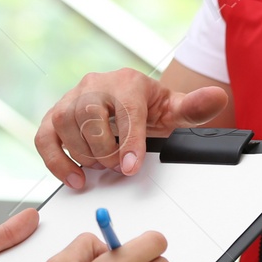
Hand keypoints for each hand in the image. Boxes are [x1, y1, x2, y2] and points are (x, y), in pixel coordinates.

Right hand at [34, 68, 227, 188]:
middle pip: (90, 118)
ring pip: (65, 126)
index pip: (126, 110)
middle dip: (106, 150)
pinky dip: (56, 161)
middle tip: (118, 165)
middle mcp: (95, 85)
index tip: (129, 167)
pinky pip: (45, 137)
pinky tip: (75, 178)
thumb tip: (216, 97)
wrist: (128, 103)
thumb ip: (194, 107)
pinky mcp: (53, 116)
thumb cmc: (151, 109)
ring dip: (84, 155)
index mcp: (127, 83)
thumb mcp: (175, 110)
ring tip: (102, 165)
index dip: (128, 141)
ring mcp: (71, 99)